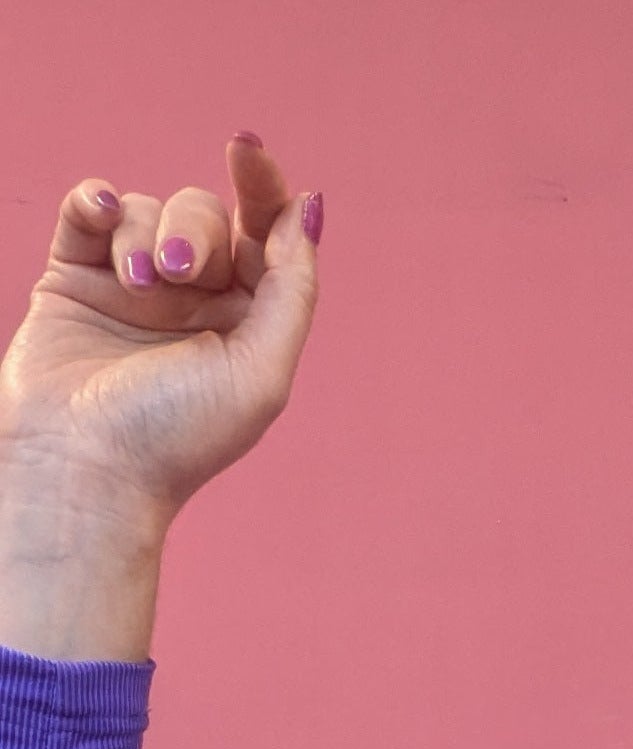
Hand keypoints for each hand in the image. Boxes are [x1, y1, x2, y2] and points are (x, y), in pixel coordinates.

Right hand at [0, 137, 318, 655]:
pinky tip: (101, 212)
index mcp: (246, 324)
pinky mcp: (76, 277)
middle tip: (178, 274)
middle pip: (207, 216)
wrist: (84, 468)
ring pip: (149, 208)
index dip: (262, 185)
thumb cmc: (176, 436)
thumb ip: (293, 288)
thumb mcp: (261, 370)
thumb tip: (309, 208)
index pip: (264, 234)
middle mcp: (193, 302)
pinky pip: (92, 208)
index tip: (245, 149)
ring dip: (146, 235)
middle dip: (197, 230)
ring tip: (137, 285)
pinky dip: (98, 200)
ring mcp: (133, 287)